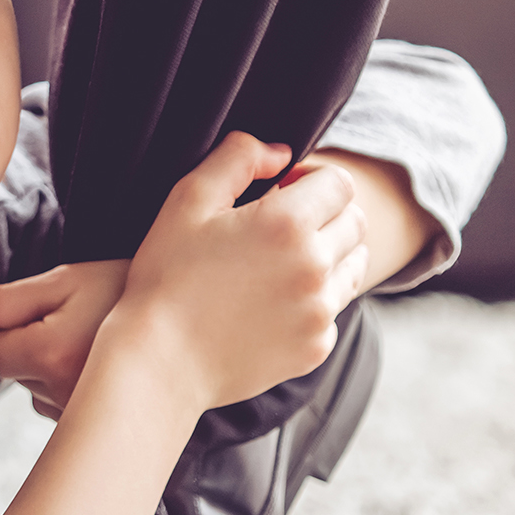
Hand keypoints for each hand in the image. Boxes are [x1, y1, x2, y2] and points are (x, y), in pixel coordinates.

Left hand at [0, 260, 130, 418]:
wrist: (194, 323)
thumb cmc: (125, 292)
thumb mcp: (63, 282)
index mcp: (49, 354)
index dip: (15, 330)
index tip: (56, 315)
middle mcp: (63, 395)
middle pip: (14, 375)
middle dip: (36, 350)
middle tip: (84, 326)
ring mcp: (83, 419)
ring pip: (36, 393)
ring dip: (55, 371)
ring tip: (100, 346)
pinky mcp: (99, 432)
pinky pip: (62, 411)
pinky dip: (75, 391)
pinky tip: (107, 372)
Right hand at [114, 133, 369, 409]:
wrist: (159, 361)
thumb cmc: (166, 276)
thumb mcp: (188, 199)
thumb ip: (238, 157)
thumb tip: (281, 154)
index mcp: (288, 223)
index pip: (339, 183)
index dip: (311, 180)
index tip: (281, 192)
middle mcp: (315, 266)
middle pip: (355, 223)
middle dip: (327, 216)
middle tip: (282, 228)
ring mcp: (320, 311)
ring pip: (352, 267)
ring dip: (329, 256)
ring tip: (280, 265)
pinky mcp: (316, 347)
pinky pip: (332, 312)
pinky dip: (312, 303)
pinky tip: (269, 306)